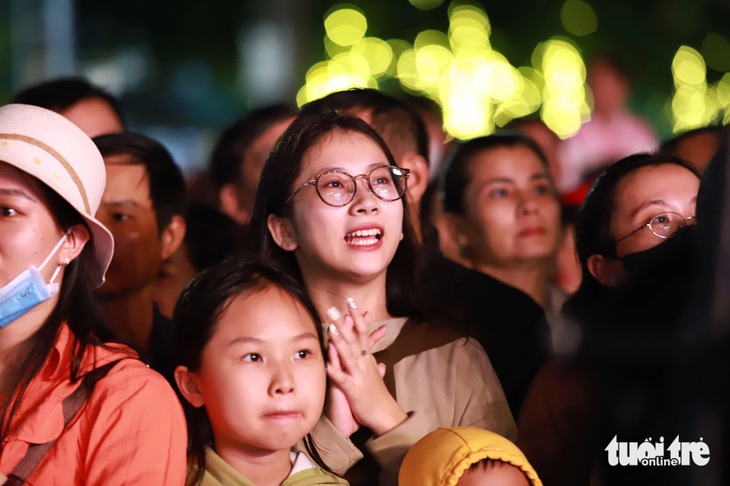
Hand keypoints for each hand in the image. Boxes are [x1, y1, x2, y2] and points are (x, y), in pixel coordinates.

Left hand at [325, 299, 407, 436]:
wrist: (387, 416)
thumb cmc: (378, 397)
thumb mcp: (376, 378)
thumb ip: (374, 367)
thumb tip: (379, 362)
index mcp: (367, 359)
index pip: (362, 333)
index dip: (356, 317)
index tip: (350, 301)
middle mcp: (364, 364)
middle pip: (354, 339)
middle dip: (344, 322)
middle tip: (332, 308)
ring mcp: (359, 376)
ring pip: (348, 355)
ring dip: (339, 340)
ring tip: (330, 327)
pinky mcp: (354, 391)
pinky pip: (343, 380)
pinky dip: (336, 371)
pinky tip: (328, 364)